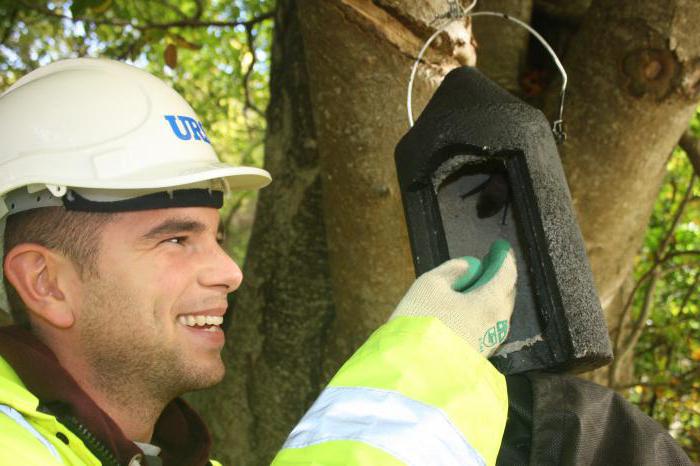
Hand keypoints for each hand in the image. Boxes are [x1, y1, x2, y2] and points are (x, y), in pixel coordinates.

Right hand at [391, 239, 516, 356]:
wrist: (413, 374)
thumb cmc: (422, 322)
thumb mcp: (429, 285)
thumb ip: (452, 270)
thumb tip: (469, 267)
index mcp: (491, 302)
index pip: (507, 273)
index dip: (504, 257)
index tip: (500, 248)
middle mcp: (499, 323)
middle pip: (505, 293)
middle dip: (497, 277)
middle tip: (485, 266)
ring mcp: (491, 342)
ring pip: (497, 311)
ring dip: (488, 296)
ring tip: (471, 287)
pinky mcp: (481, 355)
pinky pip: (487, 326)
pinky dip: (481, 312)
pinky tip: (465, 309)